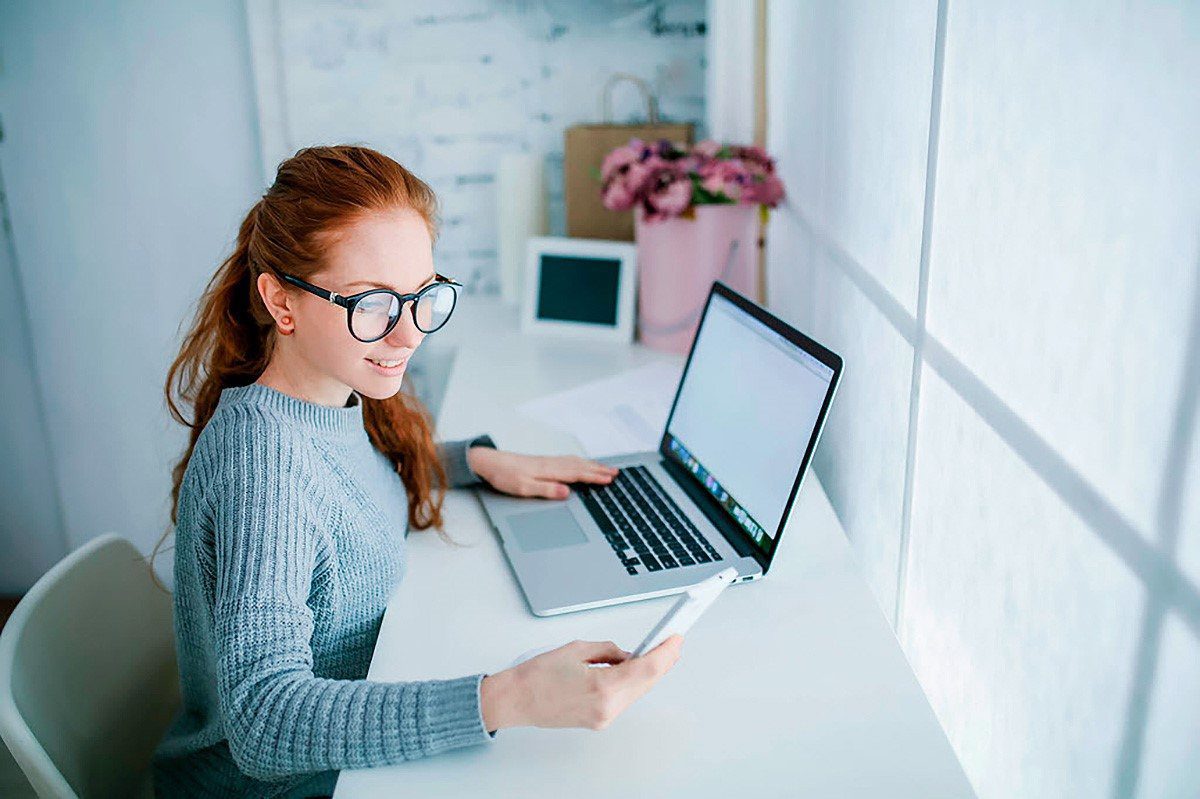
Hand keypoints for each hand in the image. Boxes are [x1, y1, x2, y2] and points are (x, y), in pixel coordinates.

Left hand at [467, 448, 617, 498]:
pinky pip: (568, 460)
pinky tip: (581, 464)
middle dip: (598, 469)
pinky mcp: (543, 462)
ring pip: (575, 462)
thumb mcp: (524, 488)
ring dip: (591, 465)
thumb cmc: (505, 476)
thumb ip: (546, 490)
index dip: (595, 477)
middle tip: (616, 473)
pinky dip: (580, 462)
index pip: (578, 473)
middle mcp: (551, 463)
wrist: (490, 462)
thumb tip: (567, 492)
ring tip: (604, 468)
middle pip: (580, 465)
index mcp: (550, 470)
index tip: (610, 479)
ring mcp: (548, 461)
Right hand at [480, 635, 683, 731]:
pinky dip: (631, 683)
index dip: (665, 652)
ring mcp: (603, 718)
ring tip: (653, 652)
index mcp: (602, 687)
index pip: (647, 669)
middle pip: (646, 683)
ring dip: (647, 672)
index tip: (675, 639)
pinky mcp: (598, 721)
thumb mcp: (577, 649)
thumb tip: (627, 654)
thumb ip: (609, 651)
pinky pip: (623, 699)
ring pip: (637, 692)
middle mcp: (607, 707)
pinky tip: (632, 669)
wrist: (516, 700)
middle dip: (662, 661)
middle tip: (671, 642)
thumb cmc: (538, 675)